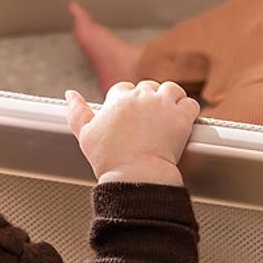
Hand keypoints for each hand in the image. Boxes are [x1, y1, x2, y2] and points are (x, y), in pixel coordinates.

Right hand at [64, 78, 199, 185]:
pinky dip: (188, 110)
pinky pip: (191, 104)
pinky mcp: (182, 118)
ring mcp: (163, 105)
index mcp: (119, 99)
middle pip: (148, 87)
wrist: (136, 176)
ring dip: (171, 98)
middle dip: (149, 99)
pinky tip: (184, 119)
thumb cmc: (110, 160)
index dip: (126, 100)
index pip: (123, 88)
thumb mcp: (85, 135)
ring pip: (172, 89)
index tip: (128, 113)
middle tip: (149, 118)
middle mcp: (142, 97)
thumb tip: (70, 95)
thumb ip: (76, 112)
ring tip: (168, 112)